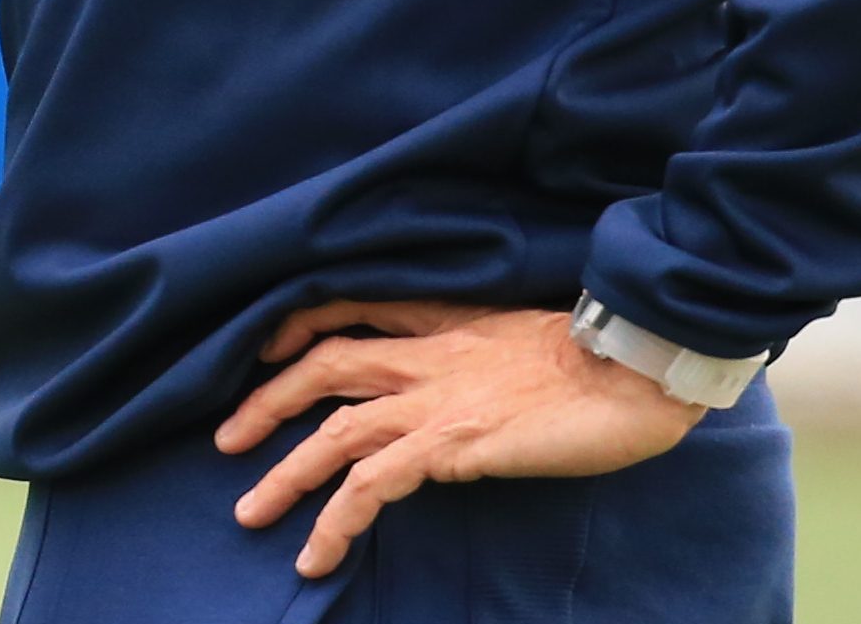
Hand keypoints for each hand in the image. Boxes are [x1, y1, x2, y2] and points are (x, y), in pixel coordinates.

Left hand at [214, 300, 700, 578]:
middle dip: (265, 400)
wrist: (635, 369)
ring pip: (332, 431)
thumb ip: (482, 353)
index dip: (300, 325)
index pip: (350, 307)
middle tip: (225, 439)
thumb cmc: (600, 358)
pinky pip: (371, 485)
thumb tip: (466, 380)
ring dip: (283, 473)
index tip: (267, 348)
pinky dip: (335, 519)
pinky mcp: (449, 446)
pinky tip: (317, 554)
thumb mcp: (525, 339)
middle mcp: (427, 355)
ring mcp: (433, 401)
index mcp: (444, 321)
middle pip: (322, 365)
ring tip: (248, 513)